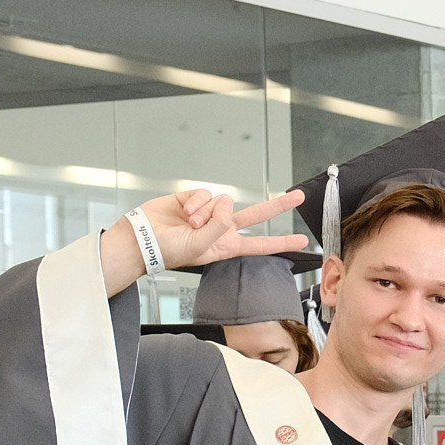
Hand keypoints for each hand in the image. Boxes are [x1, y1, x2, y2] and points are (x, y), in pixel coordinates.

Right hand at [100, 188, 306, 290]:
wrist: (142, 238)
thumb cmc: (168, 250)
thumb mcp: (201, 247)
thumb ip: (220, 227)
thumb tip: (228, 207)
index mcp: (227, 245)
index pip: (260, 244)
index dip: (281, 242)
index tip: (301, 242)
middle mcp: (222, 228)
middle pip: (256, 215)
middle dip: (277, 205)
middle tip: (297, 197)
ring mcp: (209, 213)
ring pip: (224, 201)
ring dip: (206, 211)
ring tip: (191, 223)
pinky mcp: (194, 199)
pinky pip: (206, 194)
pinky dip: (196, 202)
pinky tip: (185, 211)